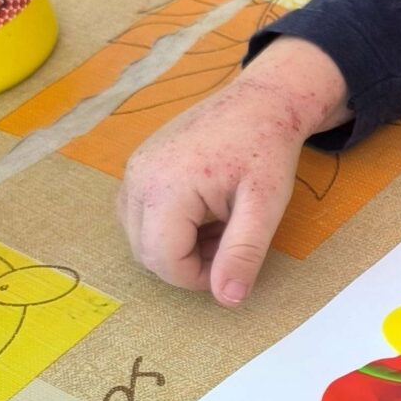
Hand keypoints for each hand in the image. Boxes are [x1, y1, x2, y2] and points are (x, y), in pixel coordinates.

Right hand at [117, 38, 348, 305]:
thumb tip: (226, 300)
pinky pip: (140, 214)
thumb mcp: (264, 206)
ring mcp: (134, 168)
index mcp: (165, 188)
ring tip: (220, 221)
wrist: (263, 101)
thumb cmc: (267, 148)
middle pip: (147, 252)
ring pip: (140, 236)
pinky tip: (203, 210)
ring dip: (177, 244)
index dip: (199, 276)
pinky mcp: (139, 165)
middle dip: (188, 260)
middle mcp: (138, 178)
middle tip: (231, 237)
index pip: (164, 262)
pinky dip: (168, 224)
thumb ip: (243, 253)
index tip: (233, 262)